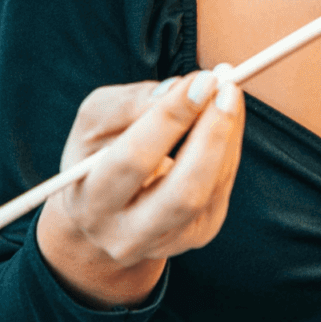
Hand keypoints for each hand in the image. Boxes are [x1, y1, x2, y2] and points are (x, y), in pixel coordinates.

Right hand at [35, 65, 244, 308]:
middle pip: (183, 192)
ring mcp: (168, 241)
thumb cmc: (98, 156)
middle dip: (212, 135)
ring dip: (227, 136)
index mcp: (91, 203)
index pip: (134, 160)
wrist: (106, 214)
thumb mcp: (94, 123)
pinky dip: (229, 148)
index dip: (170, 117)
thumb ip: (127, 104)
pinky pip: (223, 187)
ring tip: (228, 94)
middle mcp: (127, 234)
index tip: (201, 80)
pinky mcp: (198, 235)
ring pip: (210, 190)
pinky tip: (226, 119)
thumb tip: (176, 90)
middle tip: (227, 89)